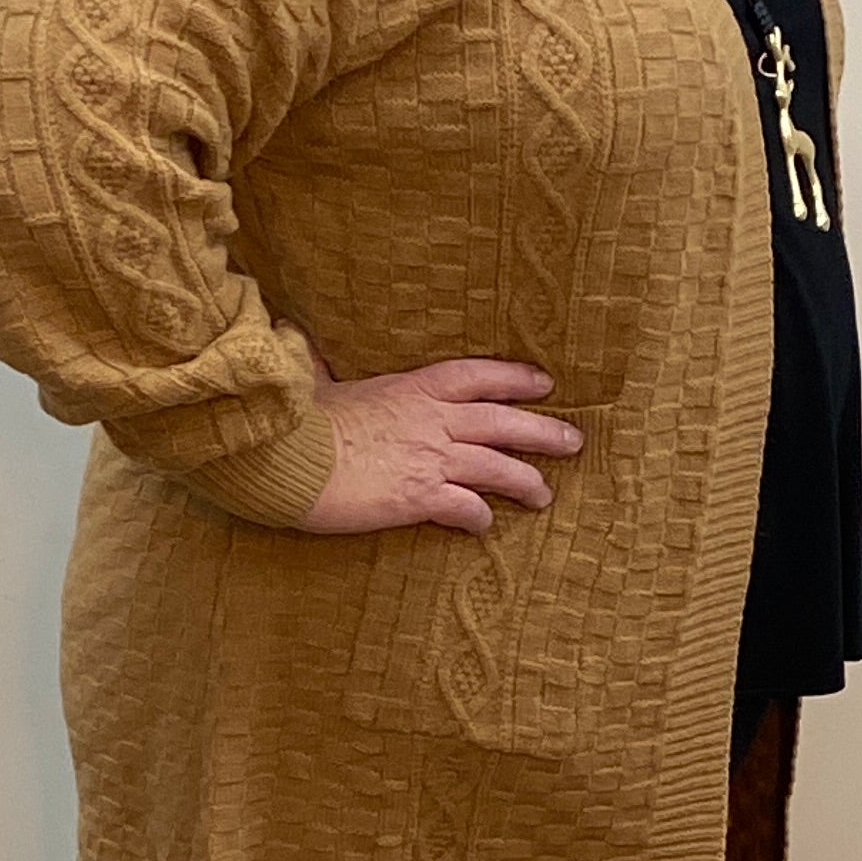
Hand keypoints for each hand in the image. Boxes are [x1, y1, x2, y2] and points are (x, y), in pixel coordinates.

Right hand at [295, 359, 582, 536]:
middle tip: (574, 441)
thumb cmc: (297, 420)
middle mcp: (431, 420)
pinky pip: (464, 508)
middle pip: (503, 422)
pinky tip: (485, 527)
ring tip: (544, 494)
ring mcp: (429, 458)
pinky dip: (479, 518)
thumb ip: (320, 365)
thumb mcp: (315, 382)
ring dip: (526, 481)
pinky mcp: (418, 497)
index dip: (515, 378)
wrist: (287, 456)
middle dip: (543, 431)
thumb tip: (296, 334)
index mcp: (411, 388)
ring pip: (496, 467)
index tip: (544, 382)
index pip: (477, 376)